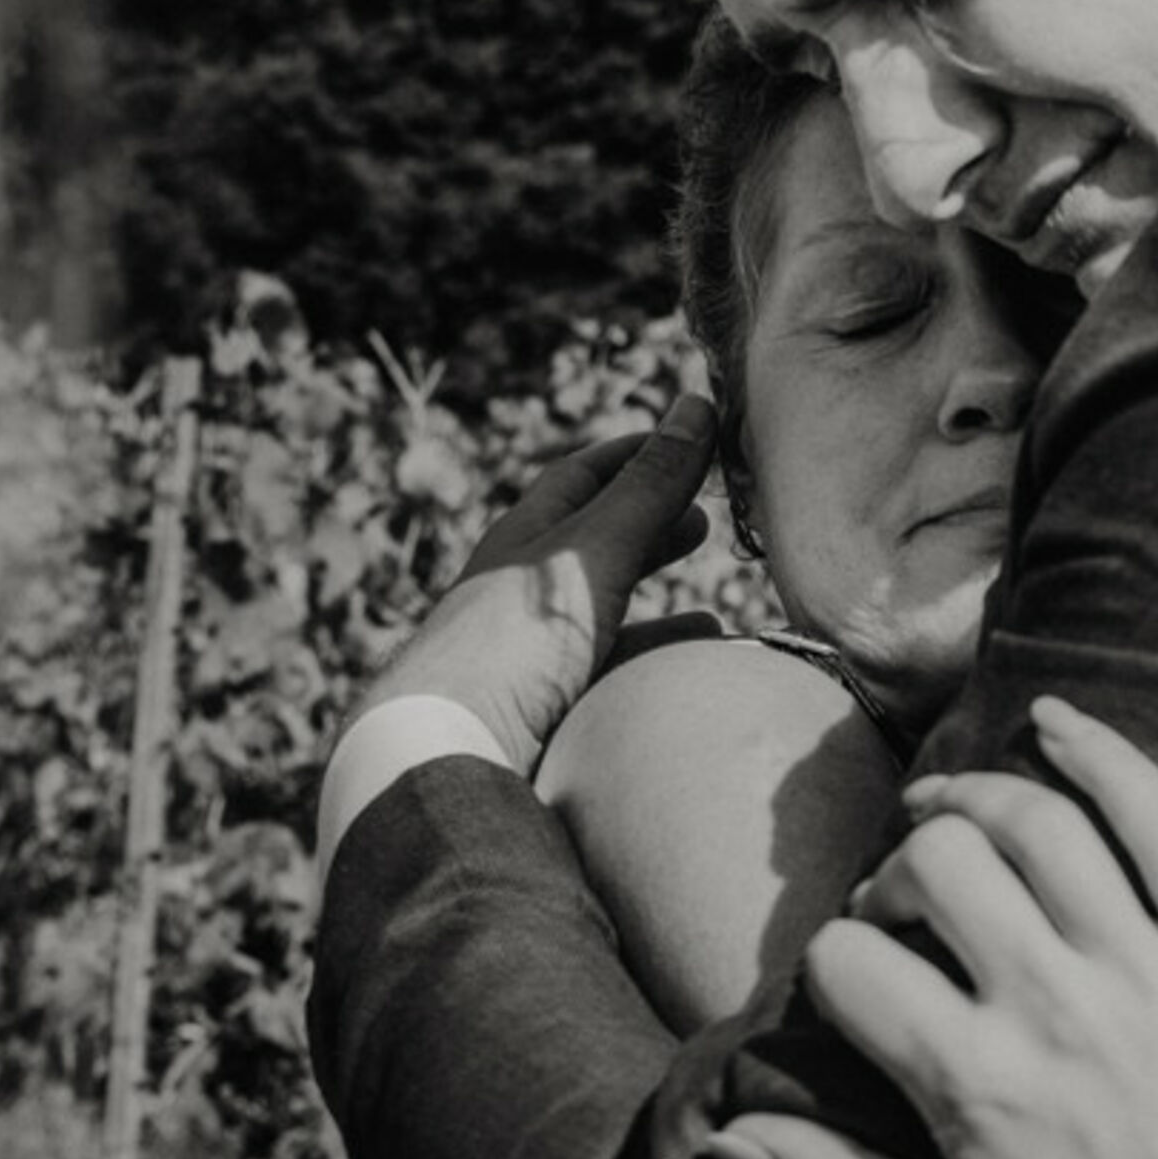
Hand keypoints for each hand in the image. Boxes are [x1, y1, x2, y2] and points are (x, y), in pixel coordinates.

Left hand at [341, 398, 712, 772]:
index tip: (690, 439)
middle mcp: (523, 596)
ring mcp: (531, 660)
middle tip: (704, 520)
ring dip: (660, 615)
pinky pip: (611, 684)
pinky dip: (655, 674)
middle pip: (595, 549)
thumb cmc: (512, 642)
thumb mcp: (588, 553)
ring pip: (605, 623)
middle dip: (650, 531)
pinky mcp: (545, 717)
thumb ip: (647, 490)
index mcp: (522, 543)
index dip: (636, 455)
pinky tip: (688, 682)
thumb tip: (697, 405)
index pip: (581, 479)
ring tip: (712, 619)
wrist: (445, 754)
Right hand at [702, 697, 1157, 1158]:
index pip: (848, 963)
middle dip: (901, 872)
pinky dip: (1103, 754)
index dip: (834, 965)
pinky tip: (1053, 722)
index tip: (863, 986)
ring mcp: (1150, 970)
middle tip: (913, 909)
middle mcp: (1054, 1008)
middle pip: (937, 864)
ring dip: (976, 799)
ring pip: (1038, 824)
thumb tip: (723, 1138)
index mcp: (975, 1086)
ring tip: (956, 817)